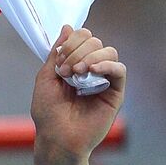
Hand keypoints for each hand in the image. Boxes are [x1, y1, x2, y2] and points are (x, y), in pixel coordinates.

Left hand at [32, 25, 125, 157]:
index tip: (58, 60)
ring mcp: (103, 80)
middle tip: (64, 71)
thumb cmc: (48, 112)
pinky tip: (92, 71)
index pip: (82, 38)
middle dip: (77, 51)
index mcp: (73, 64)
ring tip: (76, 73)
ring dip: (90, 57)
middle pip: (95, 42)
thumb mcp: (45, 77)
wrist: (57, 137)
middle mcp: (90, 70)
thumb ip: (57, 52)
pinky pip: (119, 70)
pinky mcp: (115, 92)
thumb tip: (67, 27)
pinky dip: (107, 65)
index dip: (71, 42)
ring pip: (109, 52)